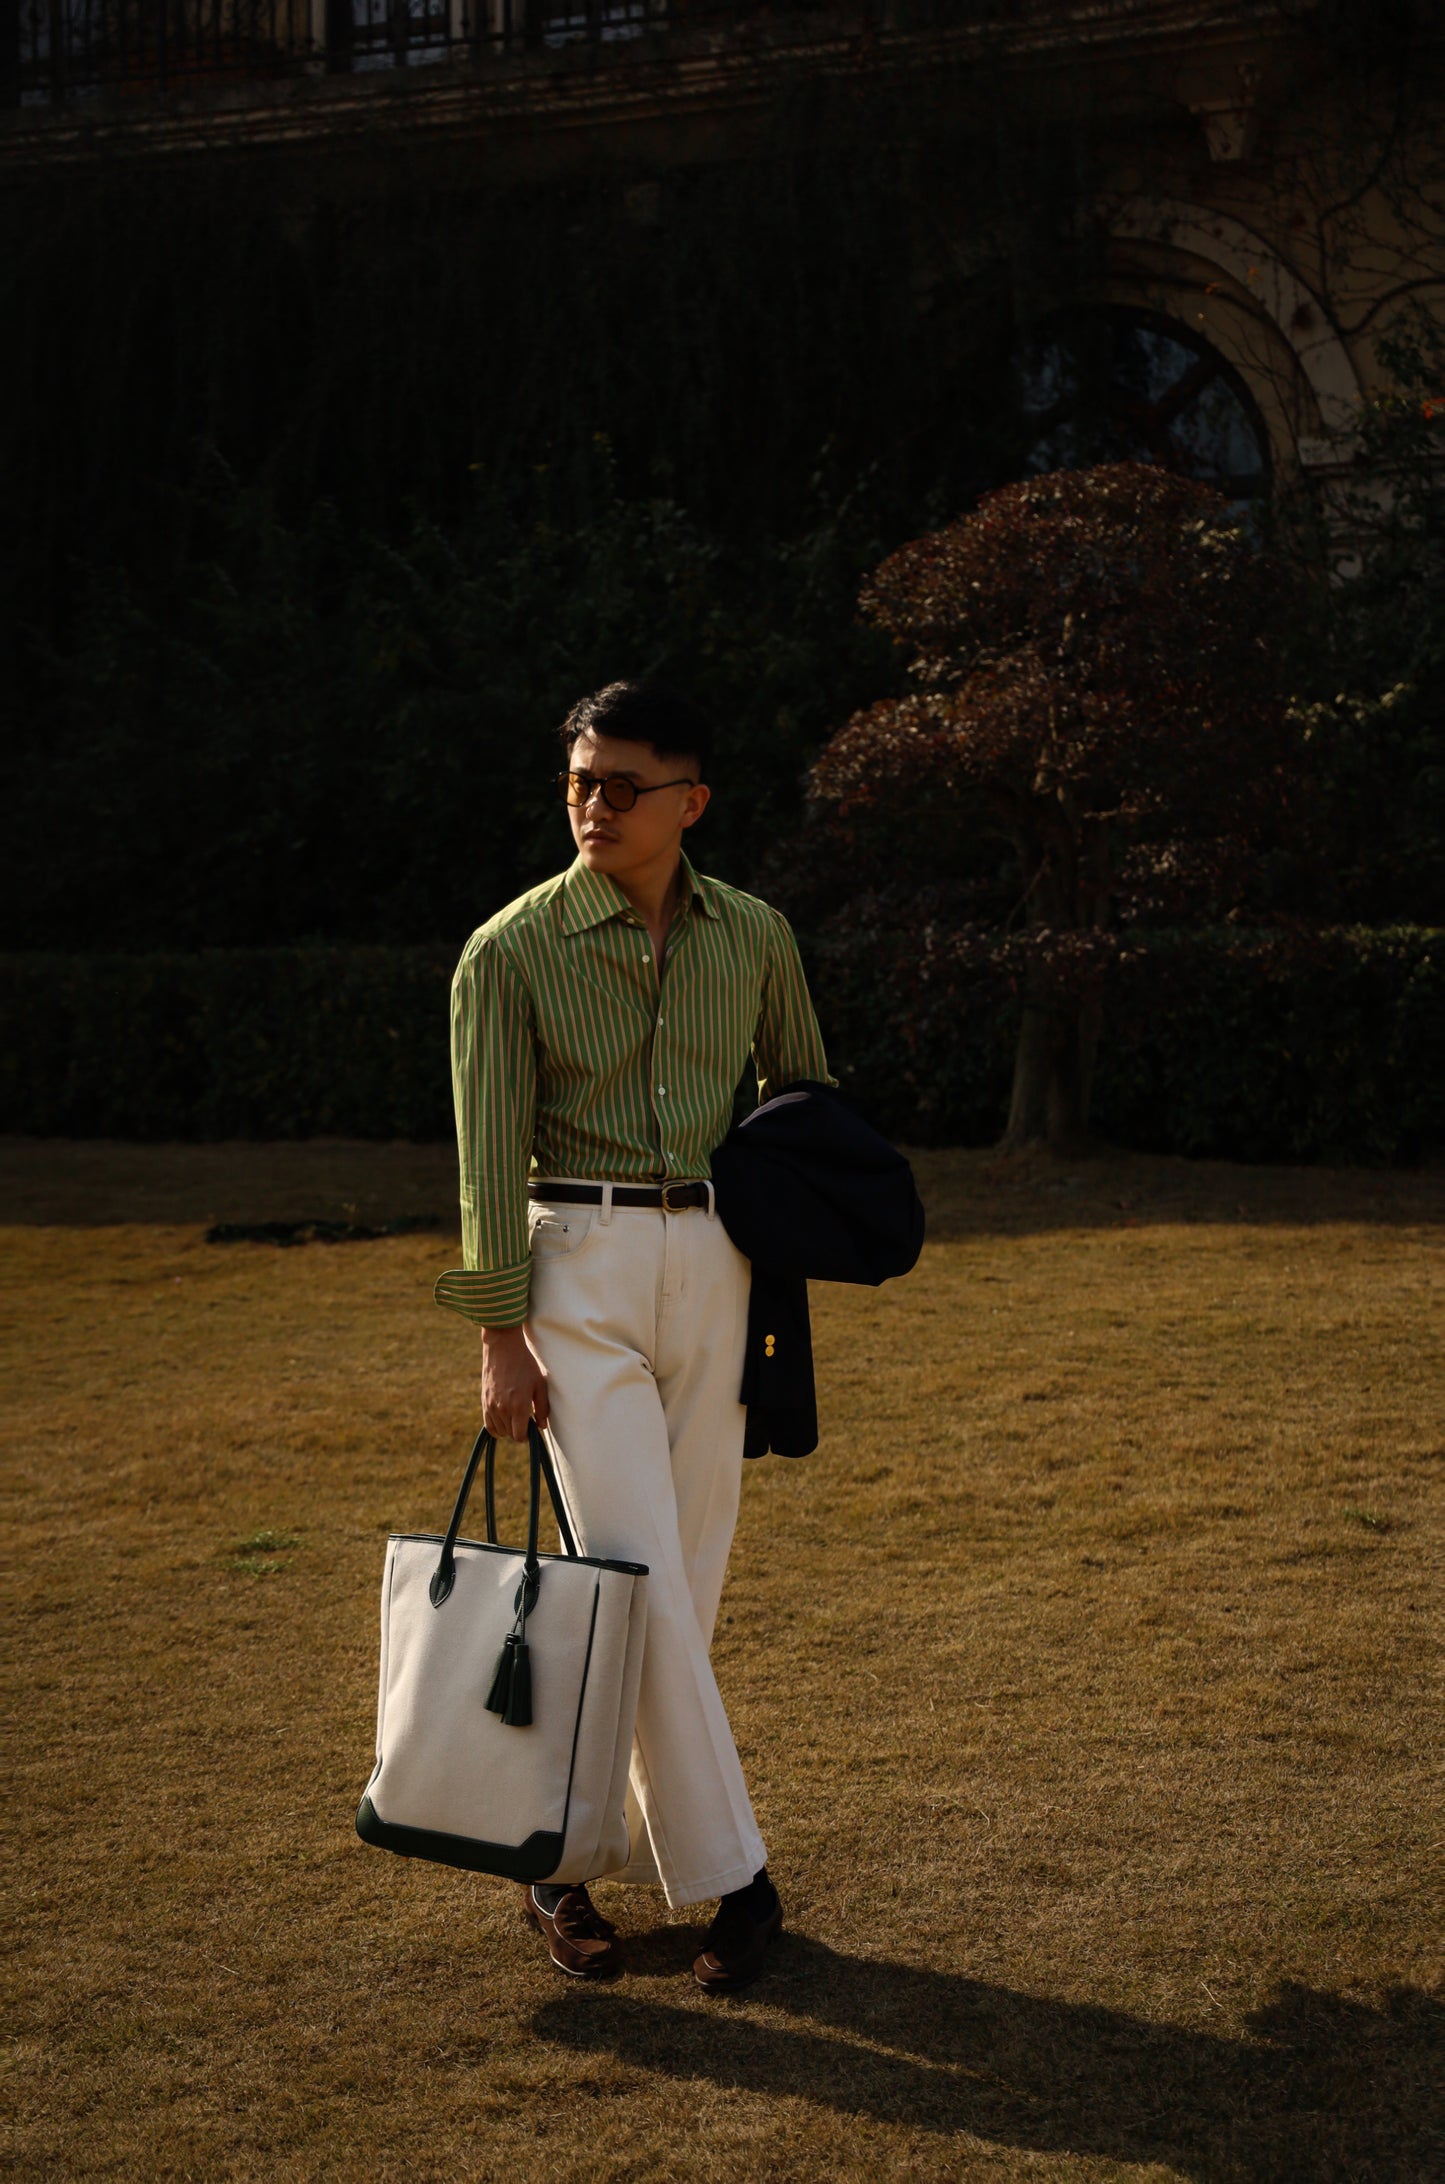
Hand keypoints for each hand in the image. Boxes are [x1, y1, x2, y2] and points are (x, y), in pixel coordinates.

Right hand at [481, 1324, 549, 1439]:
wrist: (502, 1348)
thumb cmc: (525, 1364)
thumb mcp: (540, 1384)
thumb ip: (542, 1408)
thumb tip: (541, 1426)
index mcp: (518, 1406)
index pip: (519, 1436)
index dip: (526, 1436)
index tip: (531, 1428)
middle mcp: (502, 1409)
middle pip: (509, 1434)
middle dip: (518, 1430)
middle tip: (525, 1418)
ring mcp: (491, 1406)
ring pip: (499, 1431)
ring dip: (507, 1428)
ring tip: (515, 1415)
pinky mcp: (484, 1401)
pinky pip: (488, 1424)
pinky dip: (496, 1426)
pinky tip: (504, 1418)